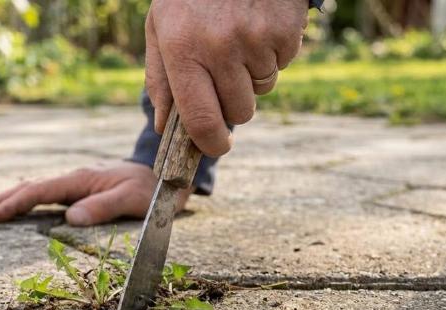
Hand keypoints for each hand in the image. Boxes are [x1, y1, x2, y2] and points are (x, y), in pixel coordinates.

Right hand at [0, 162, 192, 226]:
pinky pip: (49, 196)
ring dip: (10, 201)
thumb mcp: (133, 199)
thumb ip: (103, 208)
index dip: (12, 205)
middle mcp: (76, 179)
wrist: (171, 176)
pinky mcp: (84, 191)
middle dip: (0, 200)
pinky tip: (20, 209)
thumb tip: (69, 220)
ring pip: (36, 190)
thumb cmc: (156, 190)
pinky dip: (28, 202)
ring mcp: (78, 184)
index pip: (38, 191)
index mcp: (81, 179)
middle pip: (29, 187)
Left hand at [146, 0, 307, 155]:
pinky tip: (256, 26)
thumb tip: (164, 128)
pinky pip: (282, 65)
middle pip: (239, 111)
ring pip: (262, 90)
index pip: (201, 120)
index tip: (216, 146)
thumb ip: (160, 79)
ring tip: (238, 40)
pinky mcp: (285, 31)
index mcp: (182, 49)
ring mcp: (255, 39)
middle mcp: (219, 47)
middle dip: (234, 104)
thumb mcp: (161, 26)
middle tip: (225, 76)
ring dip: (252, 76)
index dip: (211, 143)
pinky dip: (272, 54)